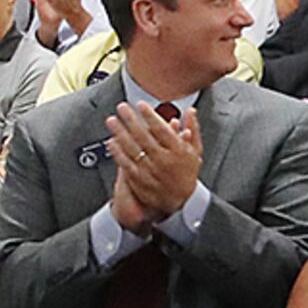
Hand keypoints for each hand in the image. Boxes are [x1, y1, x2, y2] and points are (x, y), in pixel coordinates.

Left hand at [105, 100, 202, 232]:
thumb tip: (190, 112)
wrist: (182, 202)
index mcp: (178, 151)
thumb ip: (193, 130)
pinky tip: (111, 142)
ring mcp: (151, 171)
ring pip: (132, 148)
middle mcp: (164, 160)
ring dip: (120, 133)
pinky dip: (118, 152)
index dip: (150, 115)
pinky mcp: (140, 181)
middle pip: (143, 136)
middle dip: (131, 120)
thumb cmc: (188, 175)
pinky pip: (126, 164)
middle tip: (122, 108)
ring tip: (112, 121)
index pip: (161, 129)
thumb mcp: (196, 152)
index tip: (140, 105)